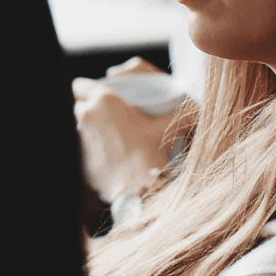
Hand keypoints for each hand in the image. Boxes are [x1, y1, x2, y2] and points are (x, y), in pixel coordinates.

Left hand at [75, 58, 176, 202]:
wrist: (142, 189)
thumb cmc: (156, 151)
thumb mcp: (171, 123)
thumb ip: (185, 108)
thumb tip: (197, 103)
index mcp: (103, 99)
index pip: (79, 86)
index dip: (87, 89)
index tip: (99, 96)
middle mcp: (85, 117)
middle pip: (78, 107)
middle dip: (89, 110)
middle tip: (109, 117)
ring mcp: (80, 140)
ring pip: (79, 129)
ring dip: (90, 131)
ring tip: (111, 138)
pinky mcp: (81, 161)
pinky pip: (83, 151)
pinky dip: (92, 152)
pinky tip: (108, 157)